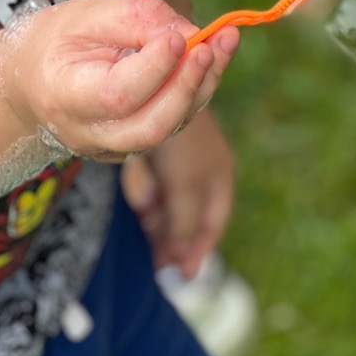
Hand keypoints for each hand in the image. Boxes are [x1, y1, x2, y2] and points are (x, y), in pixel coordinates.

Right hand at [0, 0, 238, 162]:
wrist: (32, 83)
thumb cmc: (58, 40)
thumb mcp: (86, 14)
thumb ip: (137, 19)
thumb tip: (190, 35)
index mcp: (65, 96)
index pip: (118, 95)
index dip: (154, 69)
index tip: (178, 36)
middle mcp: (90, 133)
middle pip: (151, 126)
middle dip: (188, 85)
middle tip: (212, 43)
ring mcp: (113, 148)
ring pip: (169, 128)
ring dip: (204, 85)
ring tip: (226, 39)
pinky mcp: (135, 146)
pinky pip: (174, 124)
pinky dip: (198, 90)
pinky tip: (215, 54)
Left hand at [121, 108, 233, 274]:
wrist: (161, 82)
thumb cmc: (181, 139)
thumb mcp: (186, 186)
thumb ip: (185, 225)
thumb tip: (183, 263)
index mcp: (220, 178)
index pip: (211, 225)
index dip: (197, 250)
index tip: (180, 274)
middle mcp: (202, 170)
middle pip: (183, 217)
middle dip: (167, 228)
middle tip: (154, 249)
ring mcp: (178, 160)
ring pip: (161, 199)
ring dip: (151, 199)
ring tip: (144, 183)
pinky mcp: (155, 150)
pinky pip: (145, 179)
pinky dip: (141, 181)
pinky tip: (136, 172)